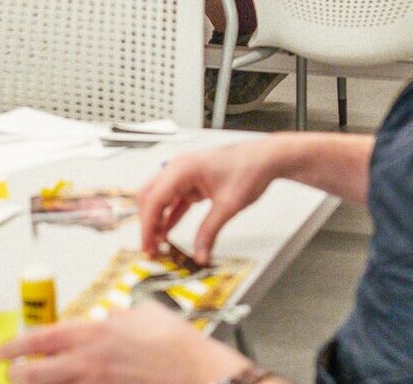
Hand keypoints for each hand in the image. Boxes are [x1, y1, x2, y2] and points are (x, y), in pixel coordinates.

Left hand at [0, 302, 251, 383]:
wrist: (198, 373)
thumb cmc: (177, 345)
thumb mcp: (145, 314)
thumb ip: (121, 316)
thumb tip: (112, 317)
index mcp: (94, 334)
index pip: (42, 339)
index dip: (17, 345)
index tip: (4, 350)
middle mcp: (89, 362)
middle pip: (37, 373)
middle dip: (19, 375)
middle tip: (12, 373)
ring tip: (31, 383)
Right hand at [138, 137, 289, 262]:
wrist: (265, 158)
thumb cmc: (249, 169)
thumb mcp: (228, 206)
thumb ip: (210, 232)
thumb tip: (200, 254)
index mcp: (183, 169)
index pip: (154, 199)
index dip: (148, 226)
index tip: (148, 246)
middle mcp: (178, 168)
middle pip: (150, 197)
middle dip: (147, 223)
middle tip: (150, 248)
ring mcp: (184, 174)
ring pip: (160, 198)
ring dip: (157, 220)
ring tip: (158, 244)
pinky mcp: (192, 181)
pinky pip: (174, 199)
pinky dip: (170, 215)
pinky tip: (168, 231)